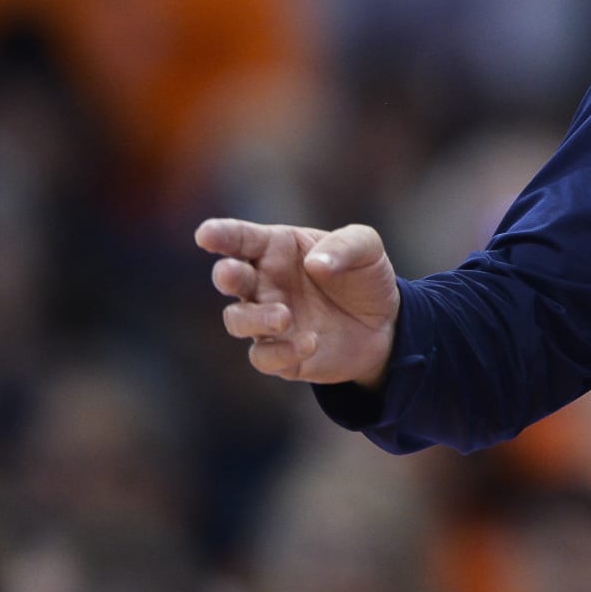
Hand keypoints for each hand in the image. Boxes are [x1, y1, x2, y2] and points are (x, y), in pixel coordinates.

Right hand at [195, 218, 400, 386]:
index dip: (220, 235)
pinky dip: (282, 351)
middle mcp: (263, 282)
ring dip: (254, 318)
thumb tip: (315, 263)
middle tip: (232, 274)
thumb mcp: (367, 249)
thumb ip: (346, 245)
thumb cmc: (364, 277)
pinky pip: (264, 357)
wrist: (384, 325)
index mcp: (276, 248)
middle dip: (226, 275)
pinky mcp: (279, 354)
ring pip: (237, 320)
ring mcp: (267, 319)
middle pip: (229, 278)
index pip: (240, 238)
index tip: (206, 235)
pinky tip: (311, 342)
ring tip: (284, 317)